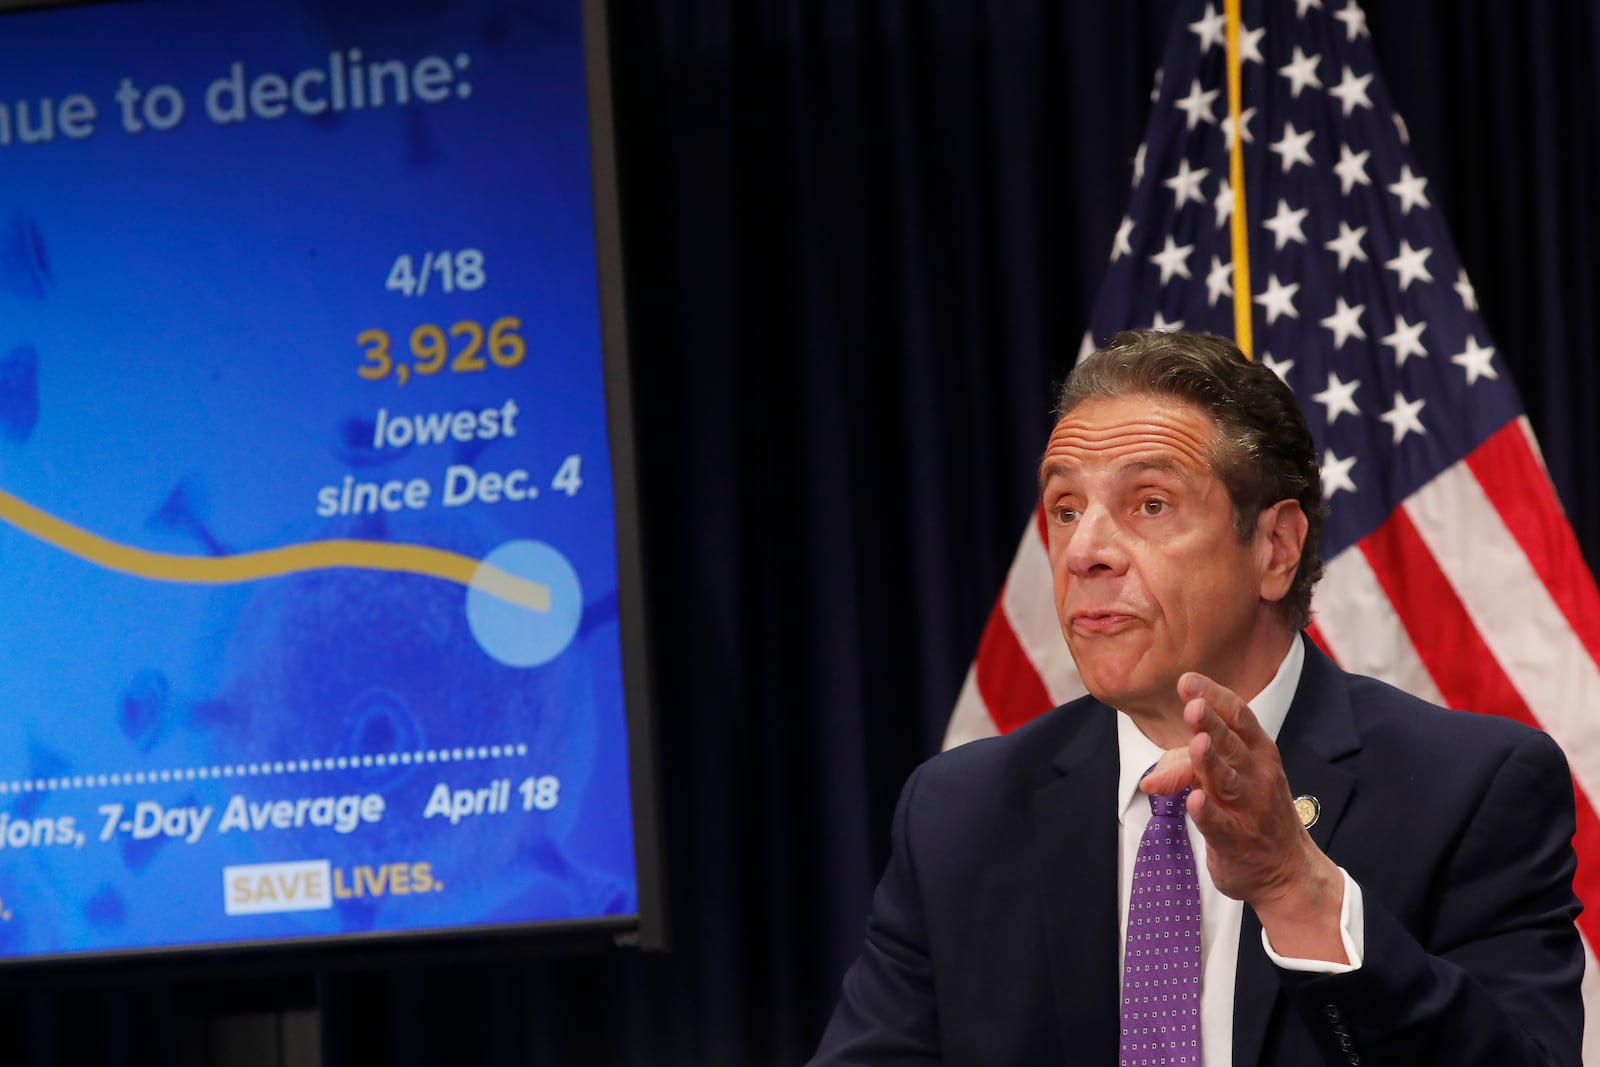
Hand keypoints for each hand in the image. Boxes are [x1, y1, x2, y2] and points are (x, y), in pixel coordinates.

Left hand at [1141, 672, 1346, 961]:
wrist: (1288, 873)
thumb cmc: (1251, 814)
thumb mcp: (1222, 782)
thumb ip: (1183, 769)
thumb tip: (1148, 779)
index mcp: (1257, 752)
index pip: (1238, 716)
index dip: (1213, 697)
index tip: (1187, 680)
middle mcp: (1257, 775)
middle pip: (1232, 744)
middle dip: (1211, 725)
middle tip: (1193, 706)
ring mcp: (1249, 809)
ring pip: (1227, 780)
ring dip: (1211, 762)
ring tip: (1198, 743)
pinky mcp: (1236, 841)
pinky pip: (1220, 824)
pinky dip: (1207, 813)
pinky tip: (1193, 801)